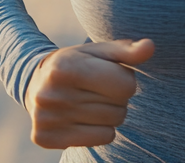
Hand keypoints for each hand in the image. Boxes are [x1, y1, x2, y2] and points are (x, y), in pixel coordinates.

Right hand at [25, 38, 154, 148]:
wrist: (34, 82)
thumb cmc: (76, 64)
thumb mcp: (98, 52)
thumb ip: (126, 51)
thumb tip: (150, 46)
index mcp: (66, 67)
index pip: (125, 85)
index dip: (124, 79)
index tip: (110, 75)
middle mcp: (53, 94)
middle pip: (120, 107)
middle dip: (116, 98)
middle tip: (97, 89)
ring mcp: (48, 118)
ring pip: (112, 125)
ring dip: (109, 114)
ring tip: (90, 101)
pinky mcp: (46, 138)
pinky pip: (101, 139)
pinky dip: (99, 130)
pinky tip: (81, 118)